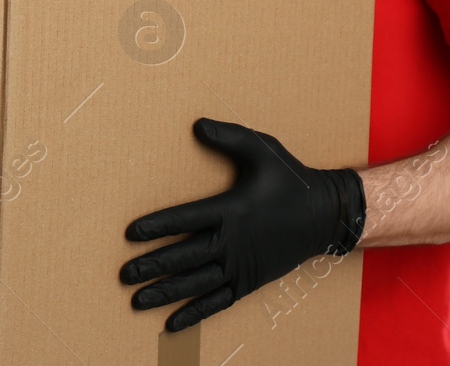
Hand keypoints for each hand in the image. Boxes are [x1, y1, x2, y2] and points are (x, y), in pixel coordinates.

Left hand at [119, 118, 365, 331]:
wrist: (325, 214)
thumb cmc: (290, 179)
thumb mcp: (262, 149)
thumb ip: (230, 137)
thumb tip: (198, 124)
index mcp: (231, 209)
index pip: (185, 219)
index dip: (157, 226)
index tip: (131, 233)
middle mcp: (233, 242)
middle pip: (185, 256)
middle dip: (153, 266)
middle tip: (124, 275)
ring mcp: (241, 266)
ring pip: (197, 284)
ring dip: (166, 293)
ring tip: (137, 301)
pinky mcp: (249, 282)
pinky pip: (218, 302)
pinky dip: (195, 314)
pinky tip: (172, 324)